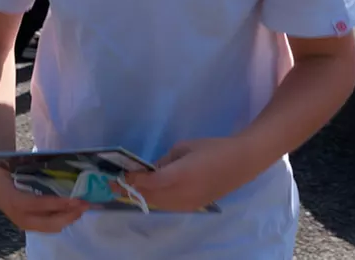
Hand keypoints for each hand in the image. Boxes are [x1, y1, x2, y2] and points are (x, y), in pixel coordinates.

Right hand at [0, 160, 88, 232]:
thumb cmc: (4, 166)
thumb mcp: (15, 163)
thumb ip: (33, 166)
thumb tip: (60, 161)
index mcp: (13, 200)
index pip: (39, 205)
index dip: (58, 204)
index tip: (75, 200)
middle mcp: (18, 215)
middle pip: (48, 223)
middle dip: (68, 216)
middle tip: (85, 204)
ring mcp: (22, 221)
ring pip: (49, 227)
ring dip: (67, 219)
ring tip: (81, 208)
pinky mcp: (27, 222)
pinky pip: (47, 225)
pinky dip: (60, 219)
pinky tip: (70, 212)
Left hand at [122, 137, 265, 212]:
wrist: (241, 163)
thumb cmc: (212, 148)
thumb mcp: (184, 147)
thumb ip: (165, 161)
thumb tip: (152, 170)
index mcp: (179, 175)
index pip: (148, 182)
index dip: (132, 180)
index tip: (119, 176)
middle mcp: (182, 194)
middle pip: (150, 197)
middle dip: (130, 191)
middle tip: (113, 186)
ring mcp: (188, 203)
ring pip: (158, 204)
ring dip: (142, 197)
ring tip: (127, 190)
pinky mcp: (194, 207)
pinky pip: (168, 206)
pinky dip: (156, 199)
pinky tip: (149, 192)